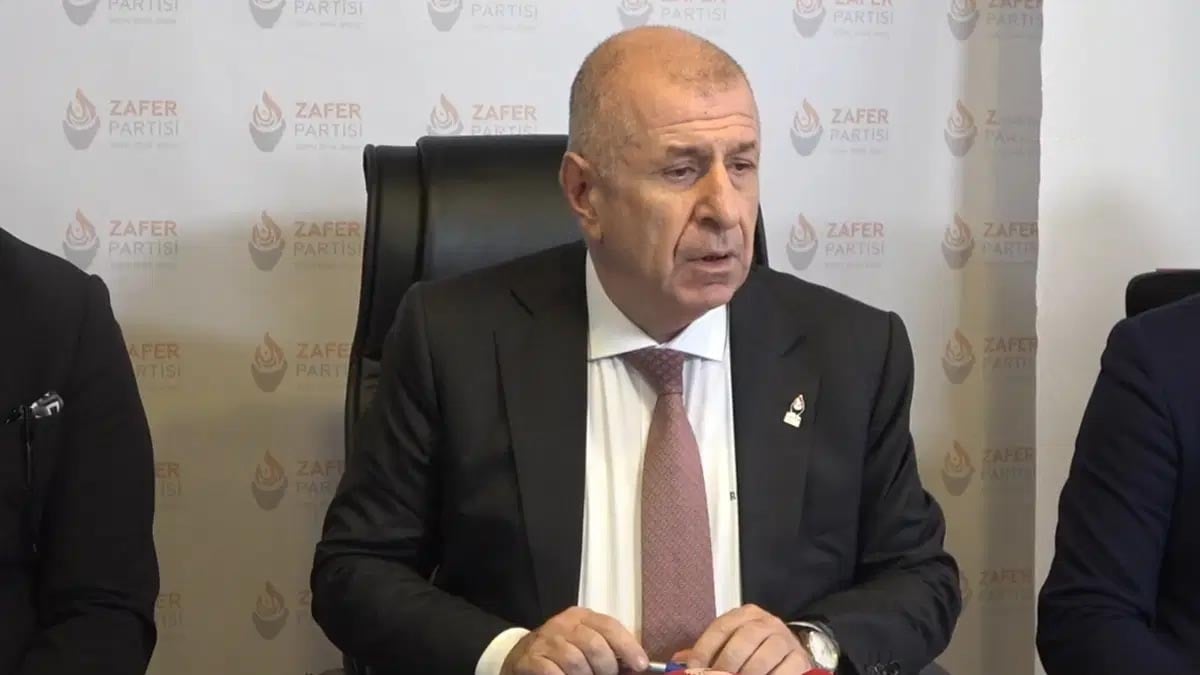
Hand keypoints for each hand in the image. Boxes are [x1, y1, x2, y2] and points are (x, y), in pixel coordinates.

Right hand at [501, 606, 648, 674]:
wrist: (519, 658)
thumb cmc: (562, 654)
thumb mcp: (585, 645)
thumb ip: (609, 652)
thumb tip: (638, 666)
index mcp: (581, 617)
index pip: (609, 626)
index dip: (628, 646)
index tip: (641, 666)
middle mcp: (563, 624)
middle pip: (595, 645)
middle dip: (606, 668)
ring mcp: (545, 641)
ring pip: (576, 662)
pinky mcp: (530, 659)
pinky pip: (554, 674)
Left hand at [686, 604, 815, 674]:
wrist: (793, 650)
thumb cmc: (755, 648)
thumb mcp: (731, 643)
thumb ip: (708, 652)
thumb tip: (678, 661)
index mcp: (745, 614)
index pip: (720, 628)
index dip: (703, 650)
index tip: (693, 669)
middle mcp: (767, 622)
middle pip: (743, 641)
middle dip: (725, 665)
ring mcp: (785, 640)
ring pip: (763, 658)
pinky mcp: (799, 659)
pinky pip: (784, 672)